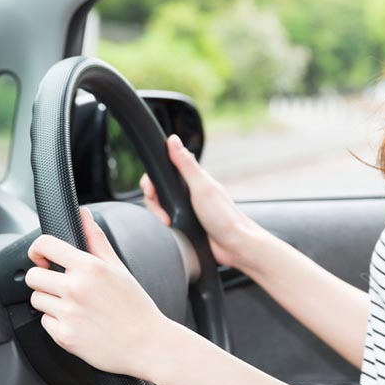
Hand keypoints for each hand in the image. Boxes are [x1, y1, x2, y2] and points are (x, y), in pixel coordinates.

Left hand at [26, 208, 175, 380]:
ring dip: (49, 301)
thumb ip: (96, 239)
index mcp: (89, 267)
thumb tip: (83, 214)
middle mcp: (75, 289)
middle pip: (32, 276)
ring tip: (72, 305)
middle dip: (43, 278)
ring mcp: (68, 314)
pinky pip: (45, 323)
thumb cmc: (135, 306)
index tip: (41, 256)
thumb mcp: (118, 268)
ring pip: (36, 300)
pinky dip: (56, 322)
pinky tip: (77, 321)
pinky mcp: (64, 337)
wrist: (147, 344)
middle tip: (59, 284)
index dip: (37, 249)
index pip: (44, 245)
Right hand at [140, 134, 263, 271]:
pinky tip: (169, 228)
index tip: (150, 189)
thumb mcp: (201, 187)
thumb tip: (173, 139)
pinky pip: (166, 220)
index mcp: (193, 178)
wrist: (234, 246)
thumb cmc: (223, 216)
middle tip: (160, 211)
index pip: (164, 170)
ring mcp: (186, 208)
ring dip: (158, 214)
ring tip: (167, 223)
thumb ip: (185, 164)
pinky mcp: (186, 224)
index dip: (153, 179)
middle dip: (153, 200)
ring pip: (160, 206)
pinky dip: (163, 224)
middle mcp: (189, 191)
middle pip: (159, 189)